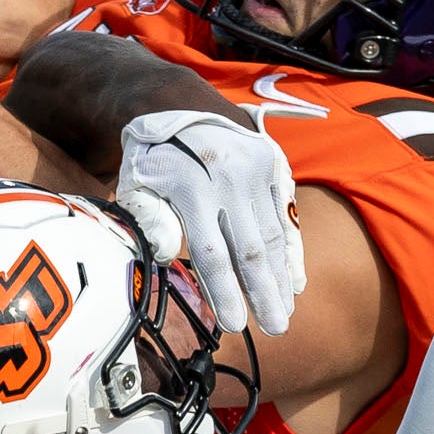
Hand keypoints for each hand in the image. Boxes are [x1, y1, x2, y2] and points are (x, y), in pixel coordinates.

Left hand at [116, 109, 304, 336]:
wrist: (182, 104)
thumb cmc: (153, 156)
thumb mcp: (136, 182)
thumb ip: (149, 218)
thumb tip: (173, 252)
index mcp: (192, 187)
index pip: (212, 252)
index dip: (224, 292)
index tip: (233, 325)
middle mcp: (230, 179)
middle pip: (250, 249)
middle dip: (263, 295)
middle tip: (275, 329)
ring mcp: (257, 171)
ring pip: (273, 235)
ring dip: (281, 278)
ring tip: (284, 313)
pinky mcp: (275, 167)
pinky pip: (287, 216)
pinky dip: (293, 251)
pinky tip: (296, 282)